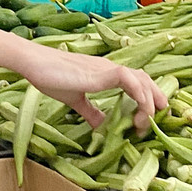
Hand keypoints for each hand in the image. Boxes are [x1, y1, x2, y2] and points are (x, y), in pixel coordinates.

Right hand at [20, 48, 167, 133]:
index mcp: (105, 73)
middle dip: (157, 99)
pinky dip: (139, 95)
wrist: (33, 62)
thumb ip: (90, 112)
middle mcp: (110, 68)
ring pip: (142, 79)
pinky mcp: (100, 72)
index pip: (136, 81)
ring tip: (145, 123)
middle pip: (145, 79)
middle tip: (158, 122)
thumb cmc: (49, 76)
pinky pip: (129, 80)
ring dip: (150, 102)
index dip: (148, 98)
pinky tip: (137, 113)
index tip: (147, 121)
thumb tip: (101, 128)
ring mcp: (106, 69)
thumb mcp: (74, 99)